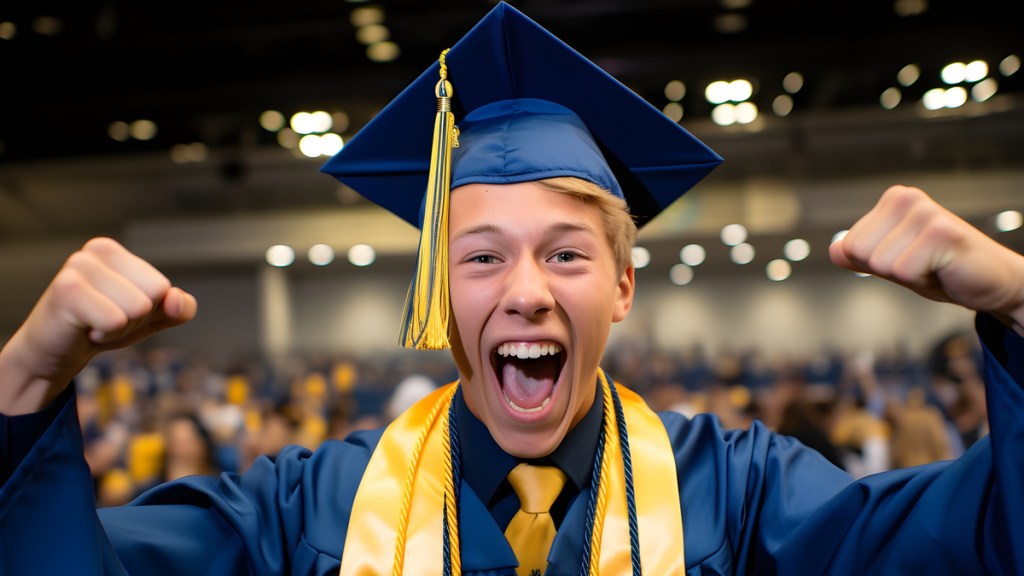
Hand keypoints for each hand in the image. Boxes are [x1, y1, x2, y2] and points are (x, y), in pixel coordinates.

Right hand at [0, 237, 196, 413]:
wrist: (54, 353)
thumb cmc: (100, 328)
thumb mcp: (150, 318)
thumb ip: (177, 309)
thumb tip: (176, 299)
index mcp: (115, 251)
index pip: (162, 287)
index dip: (147, 310)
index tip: (117, 311)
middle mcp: (96, 250)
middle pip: (152, 295)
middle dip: (134, 319)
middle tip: (102, 319)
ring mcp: (79, 267)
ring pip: (137, 308)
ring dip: (118, 328)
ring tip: (92, 323)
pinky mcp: (66, 290)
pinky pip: (115, 320)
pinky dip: (104, 335)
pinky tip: (83, 329)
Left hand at [830, 185, 1023, 333]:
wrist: (994, 282)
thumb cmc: (943, 270)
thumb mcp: (893, 263)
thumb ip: (861, 256)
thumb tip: (835, 249)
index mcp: (892, 200)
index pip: (848, 246)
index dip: (875, 264)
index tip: (907, 259)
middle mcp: (906, 199)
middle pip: (860, 253)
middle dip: (889, 270)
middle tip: (923, 264)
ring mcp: (925, 213)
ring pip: (880, 264)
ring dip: (908, 276)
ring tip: (934, 266)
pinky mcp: (942, 233)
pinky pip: (903, 272)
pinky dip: (922, 281)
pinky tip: (943, 270)